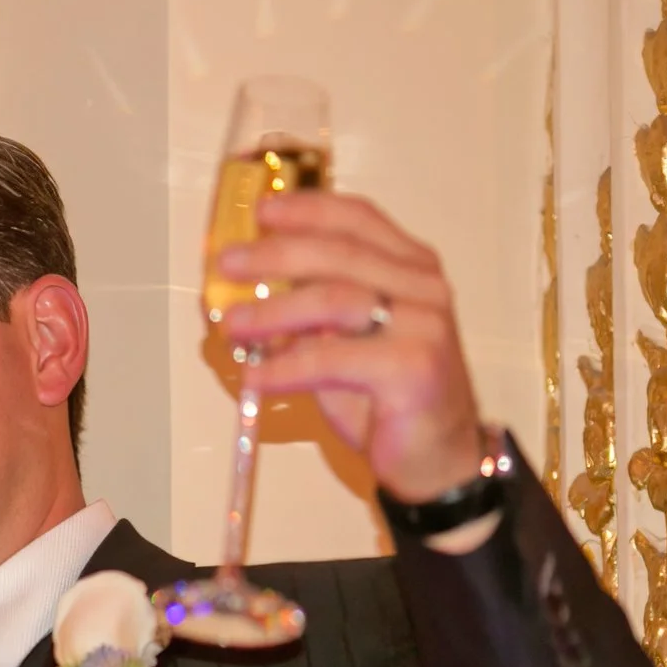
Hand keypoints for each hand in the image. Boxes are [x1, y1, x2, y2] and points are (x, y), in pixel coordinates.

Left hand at [215, 190, 487, 503]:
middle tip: (229, 264)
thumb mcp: (348, 339)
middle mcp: (423, 288)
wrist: (437, 456)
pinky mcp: (413, 367)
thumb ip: (315, 308)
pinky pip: (332, 358)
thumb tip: (249, 291)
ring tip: (231, 325)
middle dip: (276, 255)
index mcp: (411, 268)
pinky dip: (285, 366)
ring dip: (273, 311)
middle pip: (340, 253)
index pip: (359, 219)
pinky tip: (256, 375)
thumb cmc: (388, 396)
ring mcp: (424, 325)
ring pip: (334, 299)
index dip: (309, 209)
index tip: (263, 212)